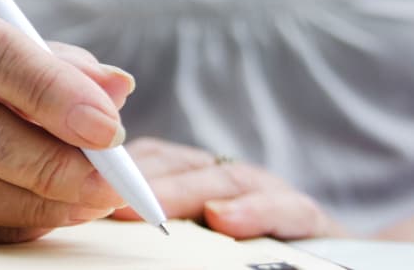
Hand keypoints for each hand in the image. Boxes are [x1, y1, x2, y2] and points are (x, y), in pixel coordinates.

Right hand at [0, 0, 134, 242]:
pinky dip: (4, 223)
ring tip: (87, 202)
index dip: (50, 92)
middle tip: (107, 182)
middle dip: (48, 162)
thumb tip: (115, 90)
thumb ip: (56, 63)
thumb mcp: (1, 38)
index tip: (106, 128)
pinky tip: (45, 214)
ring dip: (32, 202)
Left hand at [112, 138, 344, 239]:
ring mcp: (266, 190)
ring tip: (156, 210)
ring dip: (187, 192)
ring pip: (224, 180)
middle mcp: (226, 176)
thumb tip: (88, 215)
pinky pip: (283, 208)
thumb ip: (149, 215)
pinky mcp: (304, 214)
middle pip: (181, 165)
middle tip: (109, 194)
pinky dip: (255, 212)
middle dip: (145, 179)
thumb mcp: (192, 226)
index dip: (123, 165)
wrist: (326, 255)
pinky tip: (225, 221)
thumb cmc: (242, 244)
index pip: (153, 158)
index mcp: (194, 176)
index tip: (89, 176)